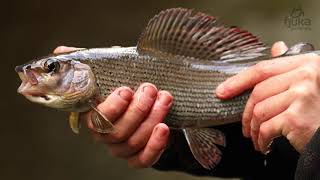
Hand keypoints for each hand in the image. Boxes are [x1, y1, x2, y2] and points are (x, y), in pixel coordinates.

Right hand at [54, 46, 172, 166]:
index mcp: (93, 116)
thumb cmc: (124, 86)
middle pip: (117, 132)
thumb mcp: (107, 71)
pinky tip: (163, 128)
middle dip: (137, 109)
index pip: (96, 120)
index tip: (126, 90)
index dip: (112, 107)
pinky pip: (144, 160)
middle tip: (150, 89)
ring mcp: (122, 148)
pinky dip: (155, 145)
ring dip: (152, 119)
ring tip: (164, 99)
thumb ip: (85, 63)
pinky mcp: (139, 156)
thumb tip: (59, 53)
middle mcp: (105, 136)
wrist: (146, 103)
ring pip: (133, 142)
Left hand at [216, 41, 319, 152]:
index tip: (222, 91)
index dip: (238, 81)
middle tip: (245, 126)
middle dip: (246, 113)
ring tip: (257, 136)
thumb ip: (289, 66)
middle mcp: (305, 76)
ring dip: (254, 128)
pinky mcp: (296, 118)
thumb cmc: (318, 111)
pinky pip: (266, 127)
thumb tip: (277, 47)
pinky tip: (264, 144)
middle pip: (258, 92)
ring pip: (260, 111)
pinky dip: (261, 139)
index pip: (262, 69)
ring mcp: (301, 95)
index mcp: (306, 63)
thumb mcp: (307, 82)